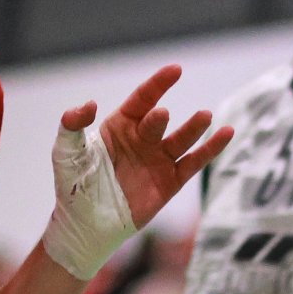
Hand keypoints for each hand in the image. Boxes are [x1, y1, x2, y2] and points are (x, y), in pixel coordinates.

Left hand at [69, 64, 231, 228]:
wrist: (85, 224)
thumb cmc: (73, 185)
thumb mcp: (66, 152)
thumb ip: (72, 126)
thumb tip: (89, 104)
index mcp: (119, 127)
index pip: (142, 100)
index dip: (158, 84)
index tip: (175, 70)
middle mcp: (142, 139)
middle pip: (157, 121)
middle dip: (159, 118)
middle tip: (161, 115)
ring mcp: (158, 160)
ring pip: (182, 139)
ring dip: (194, 127)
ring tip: (204, 115)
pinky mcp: (170, 182)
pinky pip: (194, 162)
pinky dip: (211, 149)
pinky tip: (226, 133)